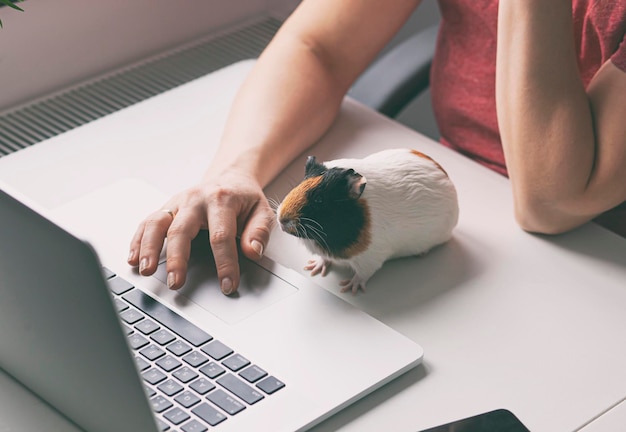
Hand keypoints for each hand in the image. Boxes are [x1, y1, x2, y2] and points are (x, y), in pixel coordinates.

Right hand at [127, 171, 273, 293]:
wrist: (231, 179)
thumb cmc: (245, 200)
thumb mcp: (262, 212)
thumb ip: (259, 232)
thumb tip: (252, 252)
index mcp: (221, 199)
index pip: (221, 235)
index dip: (224, 263)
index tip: (227, 285)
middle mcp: (195, 199)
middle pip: (182, 229)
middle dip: (178, 258)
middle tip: (176, 282)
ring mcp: (177, 203)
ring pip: (157, 223)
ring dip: (149, 248)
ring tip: (146, 270)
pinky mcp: (167, 209)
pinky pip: (147, 223)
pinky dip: (138, 240)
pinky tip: (133, 258)